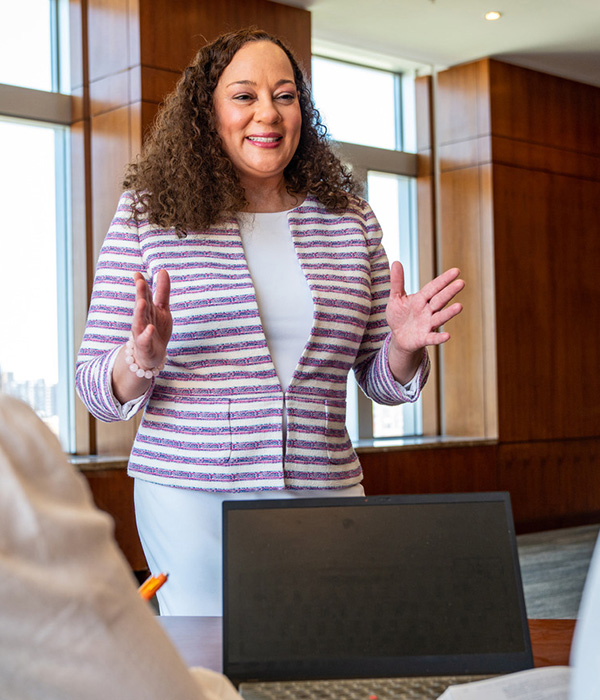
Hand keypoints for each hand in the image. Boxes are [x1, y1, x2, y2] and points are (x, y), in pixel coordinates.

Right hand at [130, 269, 172, 368]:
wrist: (152, 355)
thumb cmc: (156, 328)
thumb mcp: (162, 308)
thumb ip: (162, 291)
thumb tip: (162, 270)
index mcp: (147, 309)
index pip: (143, 294)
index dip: (141, 284)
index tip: (137, 273)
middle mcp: (142, 319)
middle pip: (141, 305)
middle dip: (140, 294)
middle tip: (140, 282)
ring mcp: (141, 332)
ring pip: (139, 321)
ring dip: (140, 312)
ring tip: (142, 302)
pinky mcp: (144, 345)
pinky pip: (144, 339)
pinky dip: (146, 334)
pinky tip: (150, 328)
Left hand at [386, 262, 464, 382]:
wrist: (399, 337)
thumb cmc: (399, 315)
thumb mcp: (396, 298)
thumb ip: (397, 282)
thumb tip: (396, 262)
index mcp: (421, 299)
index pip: (434, 287)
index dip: (443, 280)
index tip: (456, 271)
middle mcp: (428, 311)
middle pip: (440, 300)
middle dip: (449, 292)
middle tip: (461, 283)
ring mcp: (428, 324)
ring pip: (440, 317)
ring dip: (449, 313)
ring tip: (459, 306)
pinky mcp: (424, 338)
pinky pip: (433, 338)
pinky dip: (439, 337)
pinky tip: (447, 336)